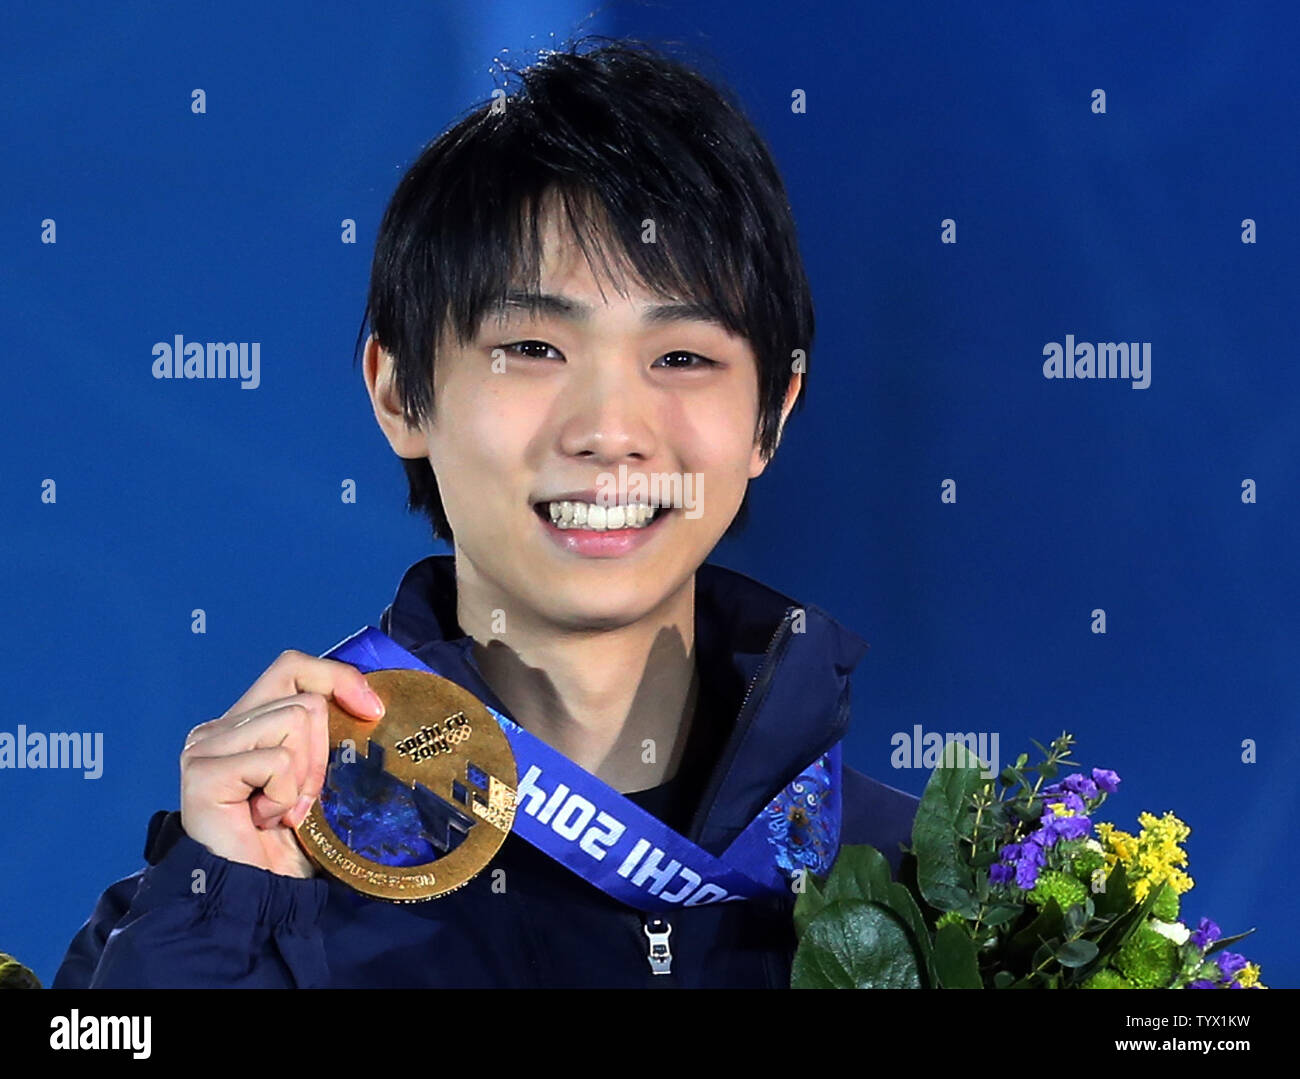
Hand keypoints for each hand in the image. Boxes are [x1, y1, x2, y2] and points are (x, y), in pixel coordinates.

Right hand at [179, 650, 384, 877]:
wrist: (256, 898)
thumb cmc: (288, 845)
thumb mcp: (317, 779)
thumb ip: (325, 736)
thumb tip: (371, 704)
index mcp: (243, 722)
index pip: (293, 668)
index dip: (337, 678)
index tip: (372, 710)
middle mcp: (218, 728)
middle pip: (303, 700)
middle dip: (322, 754)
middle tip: (303, 800)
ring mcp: (204, 747)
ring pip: (294, 722)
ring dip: (304, 778)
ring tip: (282, 812)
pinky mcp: (203, 772)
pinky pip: (276, 760)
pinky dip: (284, 796)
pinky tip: (264, 821)